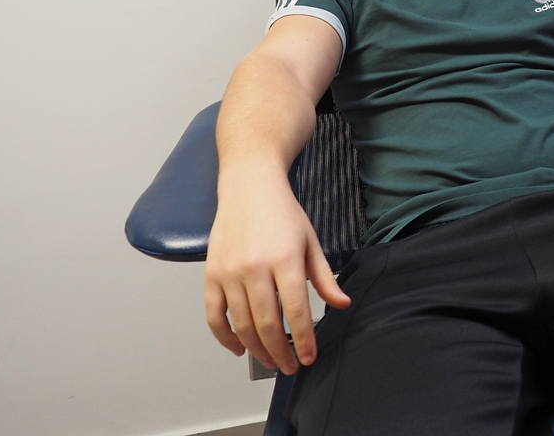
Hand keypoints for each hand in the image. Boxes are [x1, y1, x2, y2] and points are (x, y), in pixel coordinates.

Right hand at [204, 168, 349, 374]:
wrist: (249, 187)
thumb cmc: (282, 213)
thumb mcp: (311, 242)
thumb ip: (324, 277)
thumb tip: (342, 304)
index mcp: (285, 259)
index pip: (297, 311)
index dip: (303, 340)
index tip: (308, 358)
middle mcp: (255, 268)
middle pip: (267, 324)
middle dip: (280, 352)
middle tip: (289, 366)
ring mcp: (230, 272)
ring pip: (241, 324)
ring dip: (257, 349)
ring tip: (270, 360)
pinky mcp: (211, 275)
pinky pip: (214, 315)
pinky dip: (224, 337)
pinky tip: (239, 348)